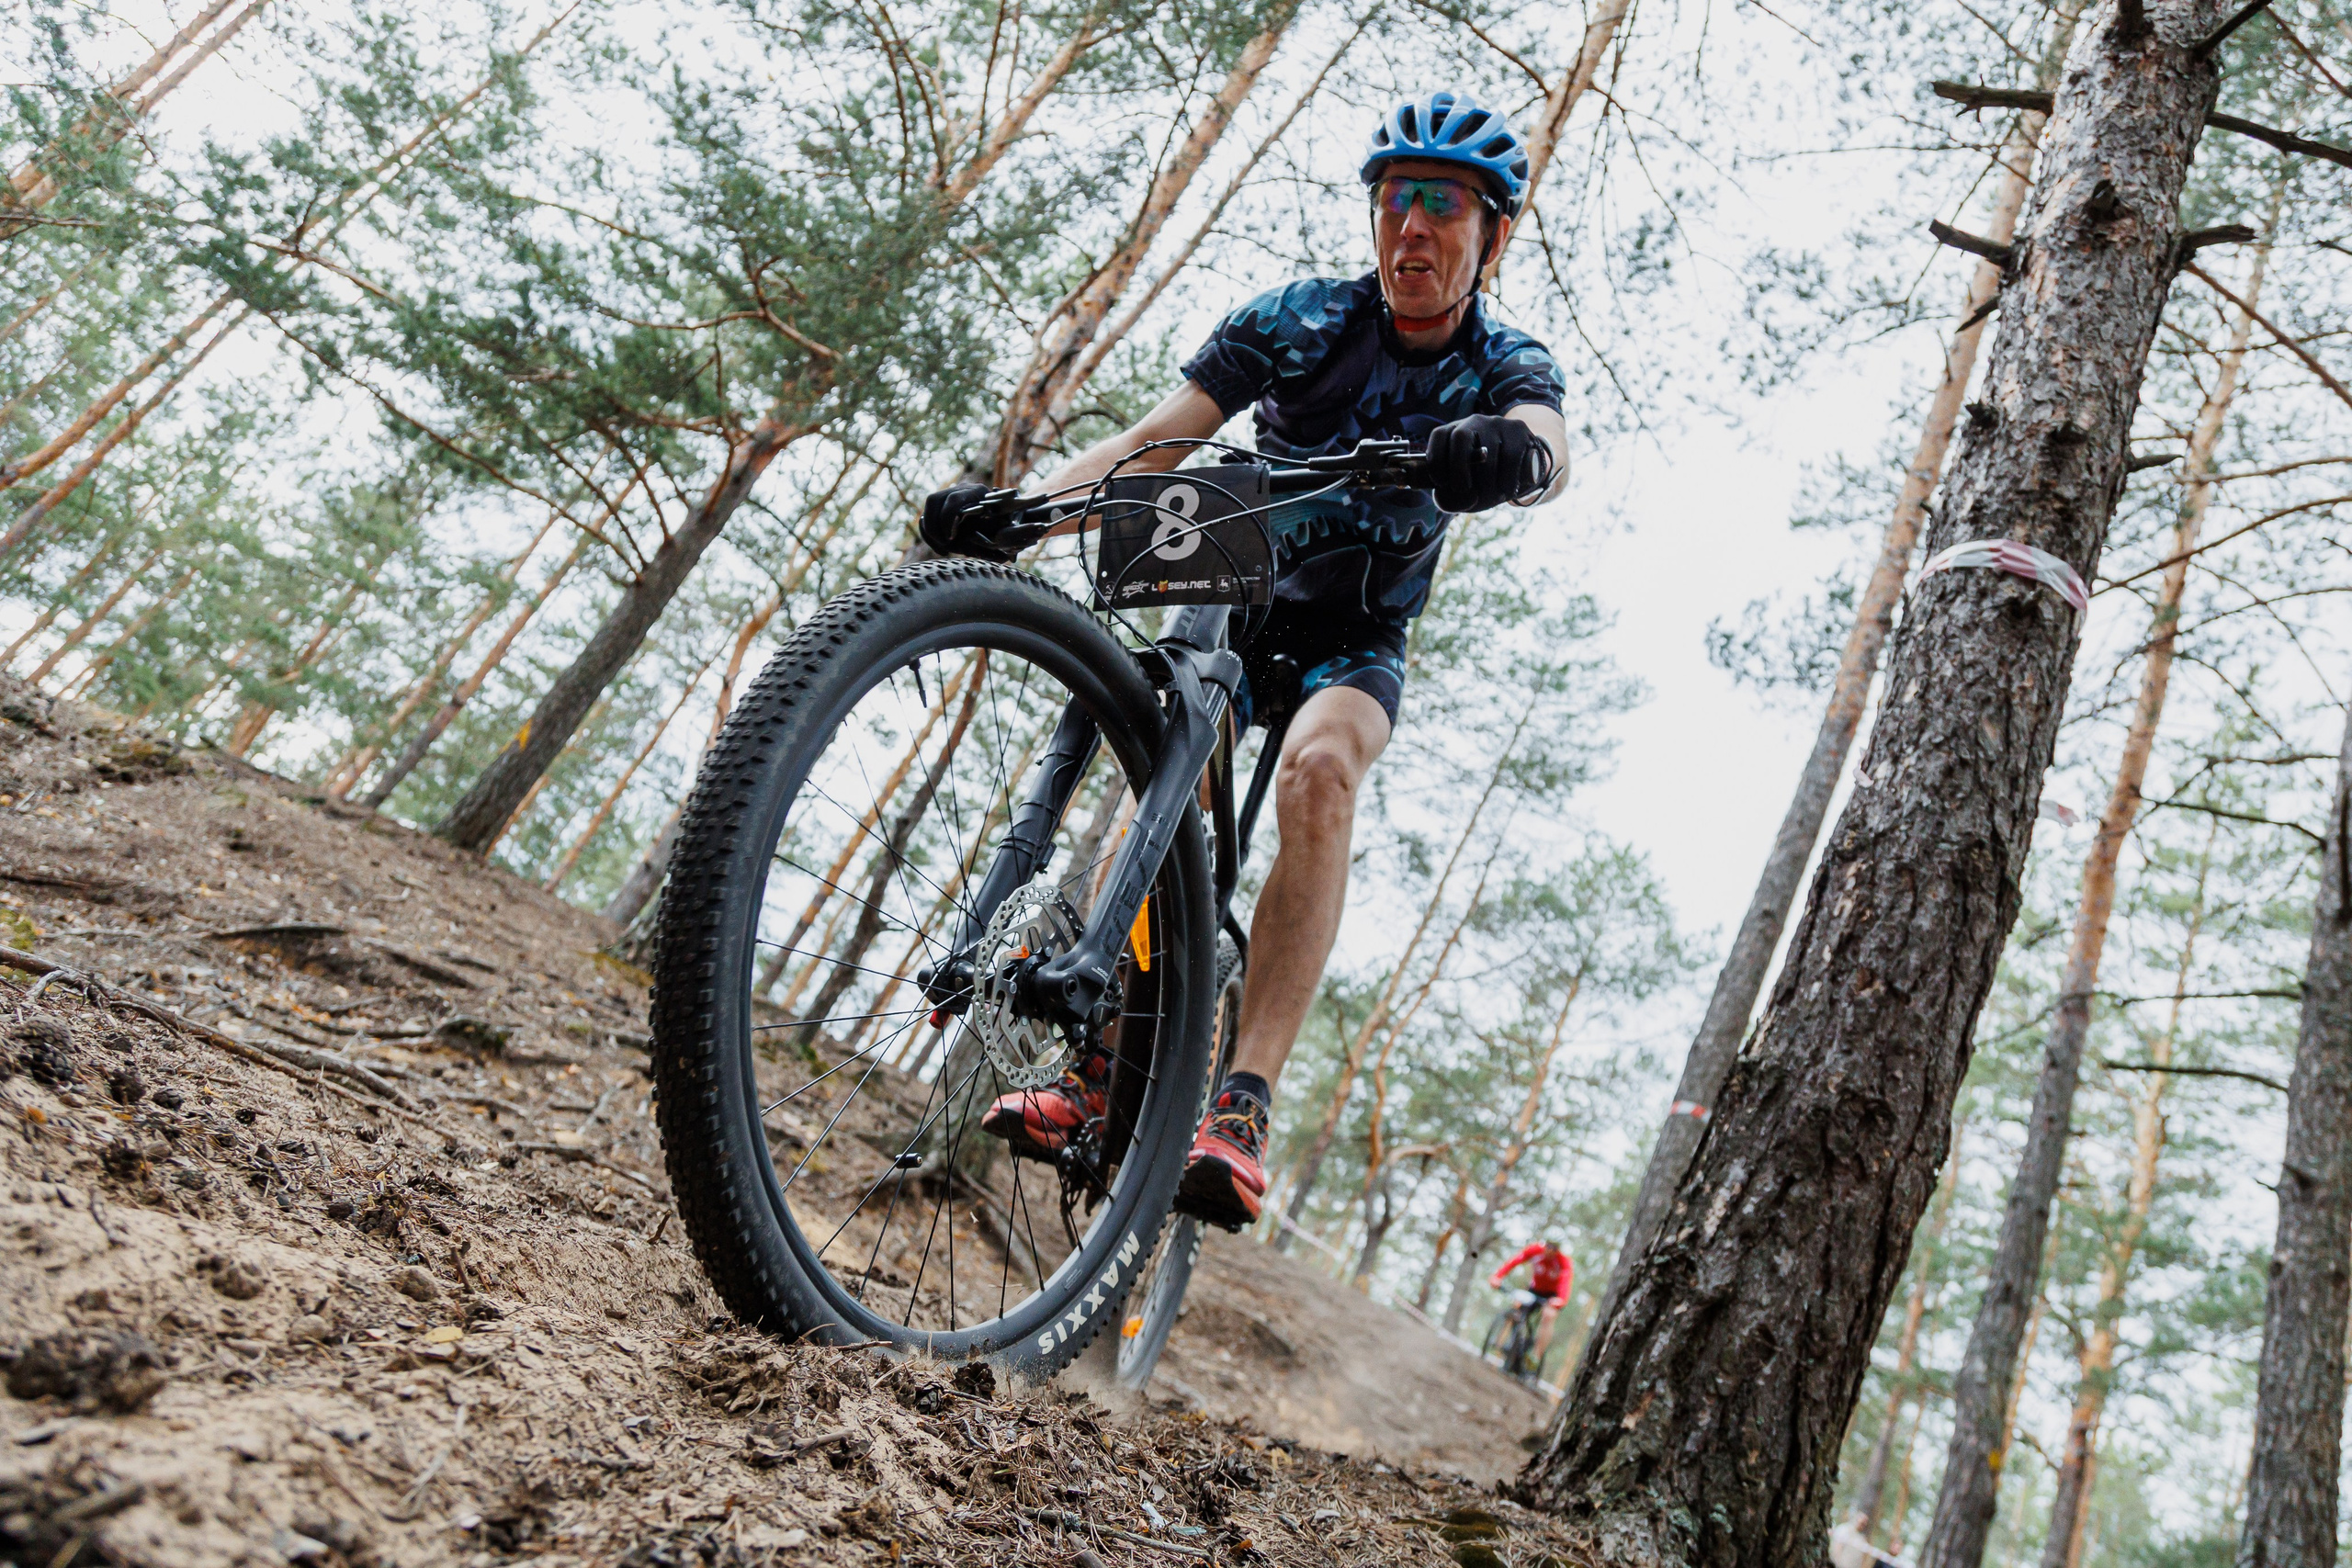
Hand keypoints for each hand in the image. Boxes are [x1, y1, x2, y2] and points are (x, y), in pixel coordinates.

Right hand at [920, 483, 1015, 560]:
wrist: (1003, 520)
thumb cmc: (1003, 527)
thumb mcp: (999, 531)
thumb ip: (994, 540)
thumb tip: (1002, 557)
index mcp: (976, 491)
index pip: (953, 500)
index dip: (947, 519)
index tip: (952, 538)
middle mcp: (960, 488)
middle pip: (933, 499)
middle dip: (935, 526)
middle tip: (946, 545)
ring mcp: (949, 494)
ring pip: (928, 507)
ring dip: (930, 531)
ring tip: (944, 550)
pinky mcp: (941, 506)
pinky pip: (926, 517)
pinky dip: (929, 533)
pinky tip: (941, 550)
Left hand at [1425, 414, 1552, 512]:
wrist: (1520, 467)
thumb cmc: (1483, 481)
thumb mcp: (1462, 491)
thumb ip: (1450, 498)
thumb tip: (1462, 495)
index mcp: (1454, 431)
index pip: (1439, 436)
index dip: (1436, 461)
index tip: (1441, 483)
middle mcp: (1474, 422)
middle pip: (1460, 437)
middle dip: (1458, 468)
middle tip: (1462, 489)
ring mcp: (1497, 423)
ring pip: (1488, 454)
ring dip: (1487, 484)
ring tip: (1492, 498)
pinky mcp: (1518, 429)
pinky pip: (1510, 458)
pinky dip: (1507, 481)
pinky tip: (1508, 491)